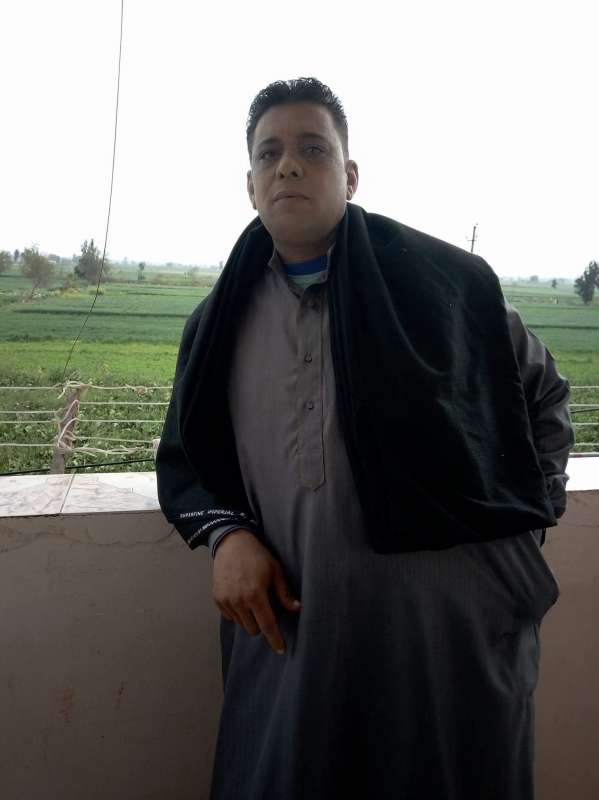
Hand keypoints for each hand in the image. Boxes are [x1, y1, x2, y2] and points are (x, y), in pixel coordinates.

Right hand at [212, 529, 300, 653]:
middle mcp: (238, 601)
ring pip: (241, 624)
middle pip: (253, 629)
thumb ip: (284, 593)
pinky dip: (238, 613)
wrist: (232, 543)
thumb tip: (296, 609)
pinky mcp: (217, 599)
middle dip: (261, 624)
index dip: (275, 639)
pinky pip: (230, 617)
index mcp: (255, 595)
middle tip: (265, 608)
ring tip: (253, 600)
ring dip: (249, 619)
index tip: (281, 650)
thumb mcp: (275, 571)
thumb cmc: (257, 556)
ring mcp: (225, 601)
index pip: (267, 625)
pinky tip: (241, 598)